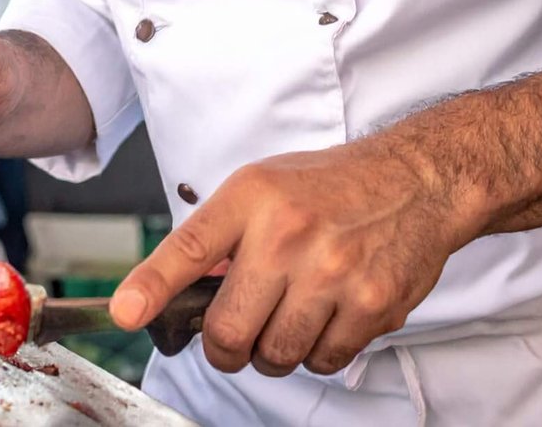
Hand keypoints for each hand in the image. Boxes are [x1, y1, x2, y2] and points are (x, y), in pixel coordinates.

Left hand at [109, 141, 475, 377]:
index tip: (127, 312)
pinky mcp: (371, 304)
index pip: (189, 248)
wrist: (415, 180)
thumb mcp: (264, 186)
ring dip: (274, 351)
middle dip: (226, 347)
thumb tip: (182, 292)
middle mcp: (288, 233)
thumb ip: (222, 236)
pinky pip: (324, 360)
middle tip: (236, 336)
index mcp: (252, 197)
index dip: (151, 286)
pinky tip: (327, 317)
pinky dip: (318, 352)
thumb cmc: (331, 186)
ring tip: (290, 316)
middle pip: (229, 330)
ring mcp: (332, 271)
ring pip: (276, 354)